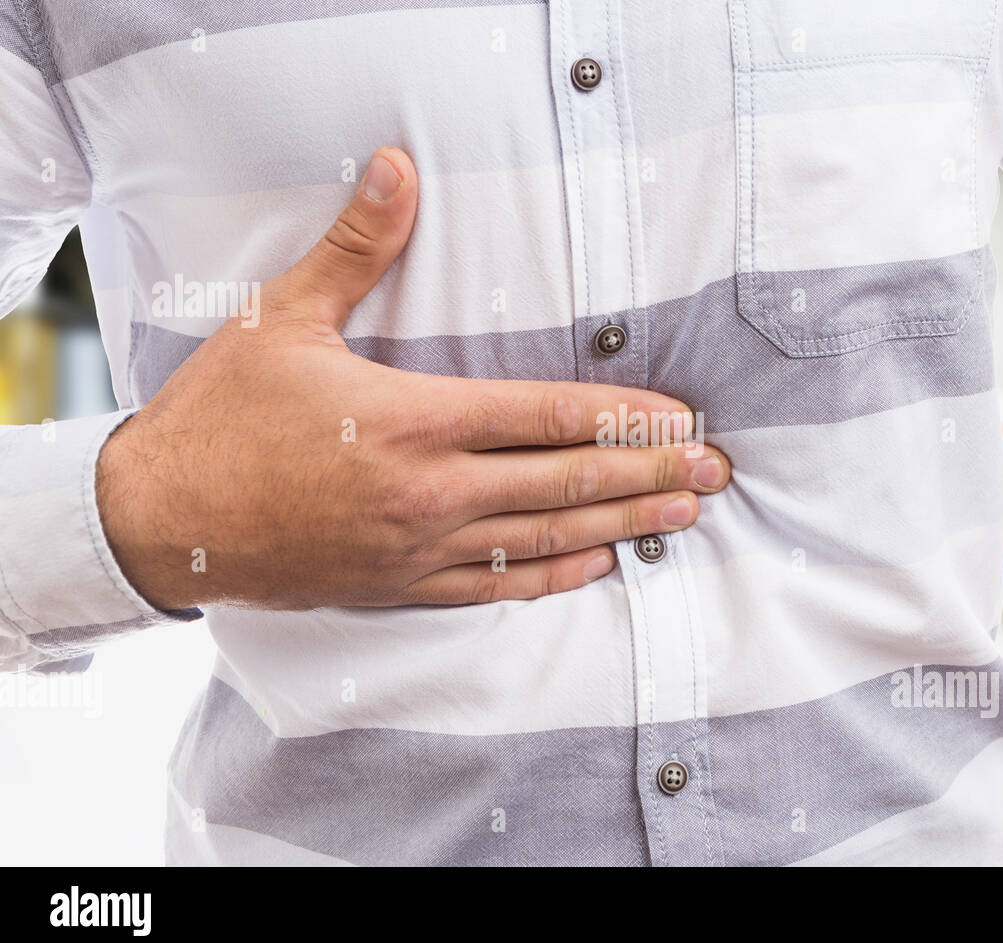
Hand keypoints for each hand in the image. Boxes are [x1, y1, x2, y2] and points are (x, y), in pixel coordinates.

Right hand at [96, 148, 729, 610]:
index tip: (682, 417)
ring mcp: (419, 547)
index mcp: (414, 421)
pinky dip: (554, 577)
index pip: (547, 416)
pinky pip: (496, 588)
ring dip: (621, 524)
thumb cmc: (221, 417)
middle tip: (715, 472)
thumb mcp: (282, 319)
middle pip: (565, 481)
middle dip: (649, 473)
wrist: (161, 521)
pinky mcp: (401, 585)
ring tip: (682, 516)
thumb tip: (395, 168)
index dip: (625, 416)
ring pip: (544, 538)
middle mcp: (430, 492)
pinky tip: (598, 566)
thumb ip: (355, 249)